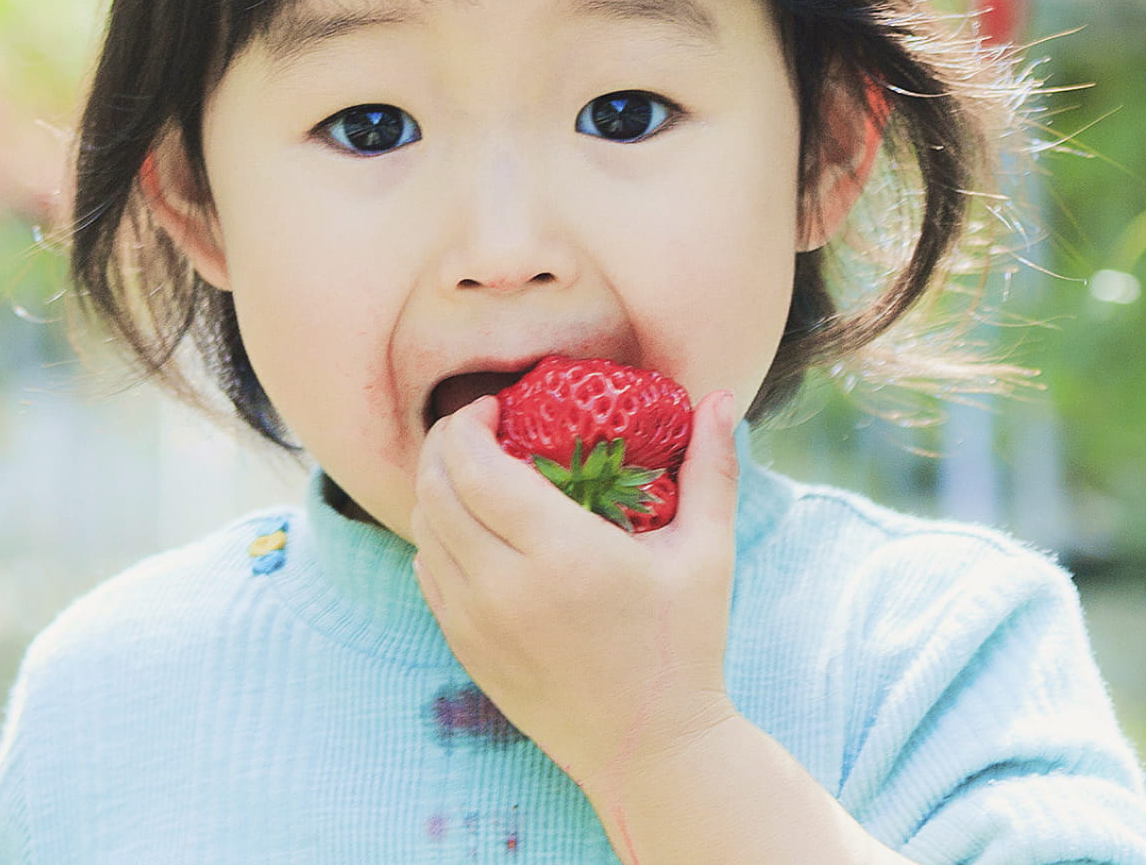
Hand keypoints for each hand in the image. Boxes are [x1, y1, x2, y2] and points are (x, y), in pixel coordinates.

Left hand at [409, 383, 742, 793]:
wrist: (649, 747)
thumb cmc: (684, 645)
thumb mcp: (707, 553)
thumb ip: (712, 469)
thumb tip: (721, 399)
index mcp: (562, 554)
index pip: (477, 467)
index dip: (470, 424)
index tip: (496, 404)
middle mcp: (505, 587)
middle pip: (437, 491)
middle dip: (445, 444)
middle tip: (476, 425)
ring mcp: (477, 623)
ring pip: (424, 532)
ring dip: (436, 487)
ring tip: (471, 469)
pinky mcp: (466, 650)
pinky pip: (429, 574)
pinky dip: (437, 537)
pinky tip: (469, 524)